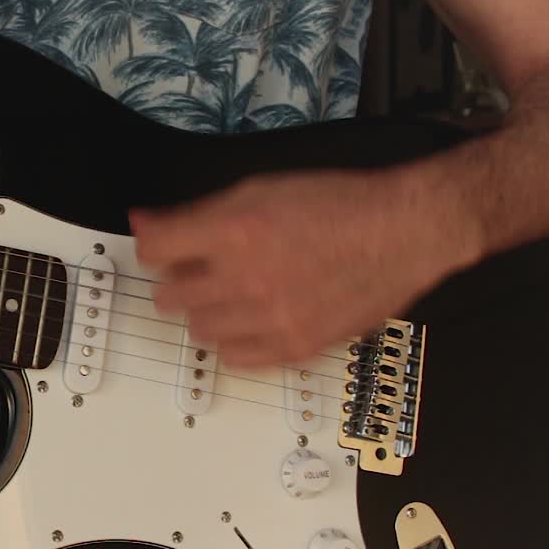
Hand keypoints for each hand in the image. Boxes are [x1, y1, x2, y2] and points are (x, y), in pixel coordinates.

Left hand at [129, 169, 478, 368]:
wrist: (405, 231)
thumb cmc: (339, 204)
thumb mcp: (259, 189)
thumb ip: (196, 212)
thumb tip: (143, 221)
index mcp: (235, 229)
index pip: (154, 250)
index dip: (154, 247)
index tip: (161, 248)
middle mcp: (248, 277)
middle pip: (170, 296)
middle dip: (178, 280)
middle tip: (199, 272)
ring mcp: (271, 317)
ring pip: (200, 330)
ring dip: (206, 312)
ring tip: (231, 295)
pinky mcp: (296, 346)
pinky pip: (236, 359)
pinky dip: (234, 342)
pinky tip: (250, 321)